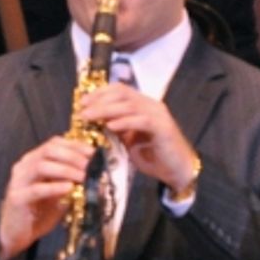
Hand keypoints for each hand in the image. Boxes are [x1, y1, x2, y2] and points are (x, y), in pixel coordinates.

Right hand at [0, 135, 92, 259]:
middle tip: (90, 166)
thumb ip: (71, 180)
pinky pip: (36, 189)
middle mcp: (24, 166)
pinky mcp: (16, 198)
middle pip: (49, 150)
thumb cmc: (39, 211)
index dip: (75, 145)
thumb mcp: (59, 193)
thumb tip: (94, 173)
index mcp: (34, 160)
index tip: (94, 153)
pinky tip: (68, 188)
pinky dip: (54, 187)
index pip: (54, 143)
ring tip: (83, 177)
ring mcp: (18, 181)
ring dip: (66, 170)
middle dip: (73, 156)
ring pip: (42, 166)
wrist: (17, 233)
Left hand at [77, 83, 196, 195]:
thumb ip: (116, 129)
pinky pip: (142, 120)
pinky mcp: (163, 128)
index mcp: (143, 105)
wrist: (177, 170)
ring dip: (106, 110)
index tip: (83, 102)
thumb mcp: (129, 141)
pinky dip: (124, 122)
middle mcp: (151, 105)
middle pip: (122, 93)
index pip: (120, 89)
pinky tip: (110, 126)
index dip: (100, 93)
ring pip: (129, 105)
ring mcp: (158, 115)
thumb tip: (94, 123)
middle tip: (82, 110)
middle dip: (99, 100)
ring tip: (89, 117)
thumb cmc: (153, 156)